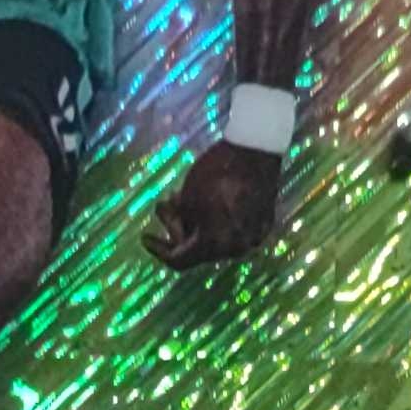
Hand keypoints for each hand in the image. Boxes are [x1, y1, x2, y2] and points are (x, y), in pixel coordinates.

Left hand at [143, 139, 281, 271]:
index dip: (158, 250)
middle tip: (166, 204)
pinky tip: (210, 202)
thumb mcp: (187, 197)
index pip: (178, 260)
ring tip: (184, 197)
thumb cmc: (216, 173)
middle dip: (178, 228)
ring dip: (198, 224)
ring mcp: (254, 237)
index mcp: (214, 245)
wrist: (256, 150)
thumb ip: (179, 220)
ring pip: (218, 239)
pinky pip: (236, 230)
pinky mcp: (265, 223)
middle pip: (199, 249)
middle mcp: (236, 249)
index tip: (145, 237)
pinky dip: (219, 221)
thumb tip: (177, 228)